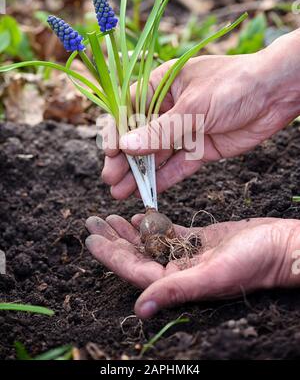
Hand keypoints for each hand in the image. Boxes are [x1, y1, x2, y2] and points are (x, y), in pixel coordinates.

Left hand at [85, 214, 299, 317]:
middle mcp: (179, 270)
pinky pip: (167, 232)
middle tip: (91, 221)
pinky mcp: (198, 240)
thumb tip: (141, 309)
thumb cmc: (253, 263)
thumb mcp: (213, 275)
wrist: (278, 246)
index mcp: (178, 281)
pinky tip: (137, 215)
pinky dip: (151, 223)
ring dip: (127, 231)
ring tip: (108, 217)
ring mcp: (187, 254)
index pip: (135, 269)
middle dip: (112, 239)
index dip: (111, 255)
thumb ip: (177, 289)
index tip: (91, 239)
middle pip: (137, 255)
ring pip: (149, 242)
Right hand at [101, 32, 299, 198]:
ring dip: (140, 173)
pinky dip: (164, 178)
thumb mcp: (194, 107)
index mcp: (163, 84)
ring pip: (157, 154)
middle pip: (140, 135)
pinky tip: (148, 192)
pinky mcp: (201, 148)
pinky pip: (178, 165)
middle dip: (125, 159)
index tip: (109, 154)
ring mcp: (186, 129)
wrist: (277, 93)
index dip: (117, 131)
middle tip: (111, 180)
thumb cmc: (234, 85)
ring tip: (121, 193)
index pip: (130, 109)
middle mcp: (171, 107)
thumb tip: (125, 146)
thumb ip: (161, 130)